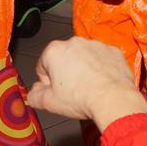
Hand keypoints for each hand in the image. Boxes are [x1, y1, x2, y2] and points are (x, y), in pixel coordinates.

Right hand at [26, 37, 146, 127]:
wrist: (113, 99)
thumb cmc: (81, 98)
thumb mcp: (49, 102)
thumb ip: (35, 96)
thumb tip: (33, 94)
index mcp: (55, 51)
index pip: (43, 66)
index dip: (48, 82)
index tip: (56, 91)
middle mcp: (75, 42)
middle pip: (64, 59)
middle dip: (66, 73)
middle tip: (73, 91)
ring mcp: (96, 45)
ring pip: (85, 57)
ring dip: (85, 69)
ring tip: (89, 88)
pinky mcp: (113, 50)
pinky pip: (103, 59)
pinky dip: (102, 68)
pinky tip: (103, 83)